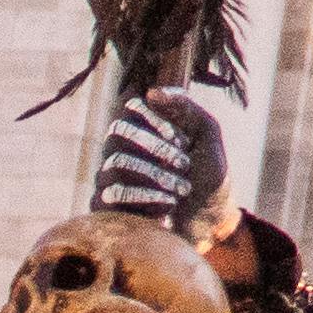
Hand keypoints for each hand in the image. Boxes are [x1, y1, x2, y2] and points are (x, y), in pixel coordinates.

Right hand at [93, 87, 239, 246]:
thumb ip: (188, 109)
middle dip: (157, 147)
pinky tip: (166, 204)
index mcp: (144, 131)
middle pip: (119, 132)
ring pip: (118, 162)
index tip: (180, 138)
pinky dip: (145, 196)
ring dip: (157, 175)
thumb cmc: (208, 176)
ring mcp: (109, 178)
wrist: (208, 221)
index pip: (130, 109)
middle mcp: (121, 150)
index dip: (154, 119)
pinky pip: (112, 193)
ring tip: (182, 189)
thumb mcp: (208, 136)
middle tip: (185, 164)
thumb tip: (153, 91)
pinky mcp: (104, 207)